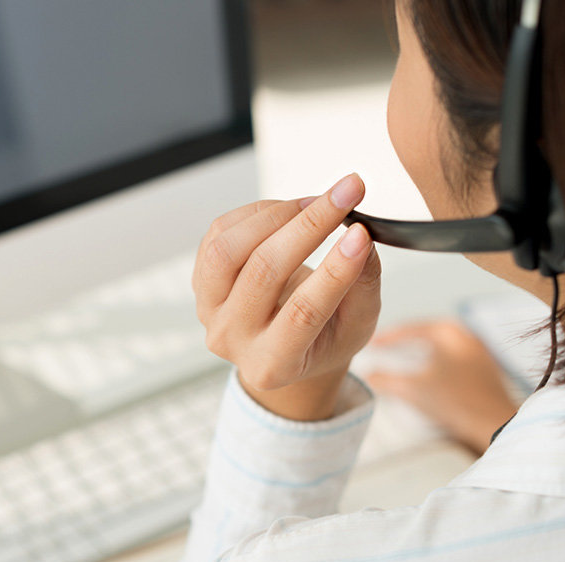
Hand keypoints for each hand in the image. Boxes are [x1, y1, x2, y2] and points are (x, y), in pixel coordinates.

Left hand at [193, 173, 381, 420]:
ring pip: (229, 249)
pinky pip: (220, 233)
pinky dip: (259, 212)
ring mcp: (210, 309)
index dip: (333, 271)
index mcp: (273, 365)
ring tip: (315, 203)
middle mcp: (233, 339)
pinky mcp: (201, 278)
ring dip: (276, 214)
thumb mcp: (357, 325)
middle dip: (310, 226)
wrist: (284, 347)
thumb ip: (363, 286)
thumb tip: (361, 238)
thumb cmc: (323, 338)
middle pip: (262, 273)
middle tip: (347, 194)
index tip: (360, 234)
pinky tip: (289, 212)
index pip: (302, 313)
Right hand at [365, 321, 518, 453]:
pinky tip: (428, 377)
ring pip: (441, 347)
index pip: (410, 328)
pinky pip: (453, 359)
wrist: (495, 424)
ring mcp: (479, 352)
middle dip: (404, 343)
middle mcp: (466, 335)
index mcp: (448, 332)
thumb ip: (385, 380)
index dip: (387, 337)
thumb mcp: (413, 389)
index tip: (370, 344)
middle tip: (384, 349)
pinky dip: (435, 364)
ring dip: (420, 354)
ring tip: (403, 362)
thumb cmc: (456, 401)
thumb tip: (367, 376)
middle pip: (427, 335)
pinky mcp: (485, 369)